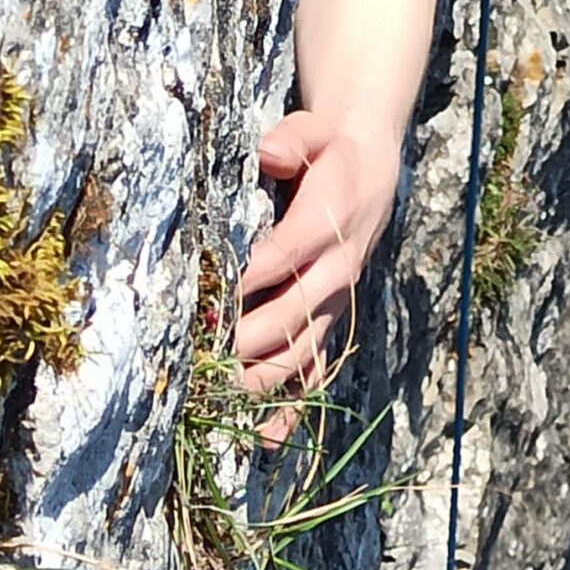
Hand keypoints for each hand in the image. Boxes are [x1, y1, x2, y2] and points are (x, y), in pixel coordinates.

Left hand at [234, 112, 401, 433]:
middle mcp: (336, 269)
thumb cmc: (329, 151)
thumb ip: (291, 138)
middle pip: (292, 314)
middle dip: (245, 340)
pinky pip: (316, 369)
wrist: (372, 171)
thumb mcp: (314, 131)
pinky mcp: (329, 319)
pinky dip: (294, 407)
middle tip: (197, 358)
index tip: (209, 296)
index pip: (286, 255)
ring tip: (215, 402)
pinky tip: (264, 438)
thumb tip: (268, 152)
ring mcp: (332, 301)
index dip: (249, 279)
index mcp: (329, 221)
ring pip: (301, 351)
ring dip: (260, 380)